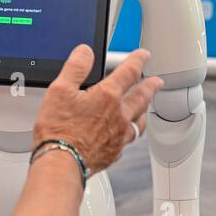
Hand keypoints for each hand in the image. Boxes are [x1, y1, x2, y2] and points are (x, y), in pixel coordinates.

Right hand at [33, 45, 163, 175]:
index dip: (138, 60)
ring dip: (144, 111)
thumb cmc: (59, 130)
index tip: (143, 55)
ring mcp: (119, 136)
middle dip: (151, 86)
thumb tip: (85, 52)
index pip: (129, 72)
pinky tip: (125, 135)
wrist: (61, 162)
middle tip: (157, 82)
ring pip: (139, 121)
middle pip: (142, 97)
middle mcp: (118, 115)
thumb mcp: (59, 90)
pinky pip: (128, 141)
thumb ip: (75, 68)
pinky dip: (129, 134)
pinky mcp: (114, 153)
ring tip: (145, 108)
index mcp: (107, 96)